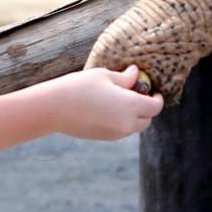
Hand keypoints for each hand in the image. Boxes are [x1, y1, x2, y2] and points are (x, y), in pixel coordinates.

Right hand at [48, 67, 163, 141]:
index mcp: (131, 106)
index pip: (155, 106)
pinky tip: (109, 109)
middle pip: (147, 120)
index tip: (152, 90)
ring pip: (134, 127)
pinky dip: (122, 122)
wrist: (54, 108)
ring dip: (134, 116)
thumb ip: (125, 78)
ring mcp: (115, 133)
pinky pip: (121, 131)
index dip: (157, 97)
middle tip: (138, 94)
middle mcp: (126, 123)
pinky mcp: (104, 138)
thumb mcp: (104, 76)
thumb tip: (136, 74)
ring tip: (122, 101)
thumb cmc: (80, 87)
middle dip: (147, 108)